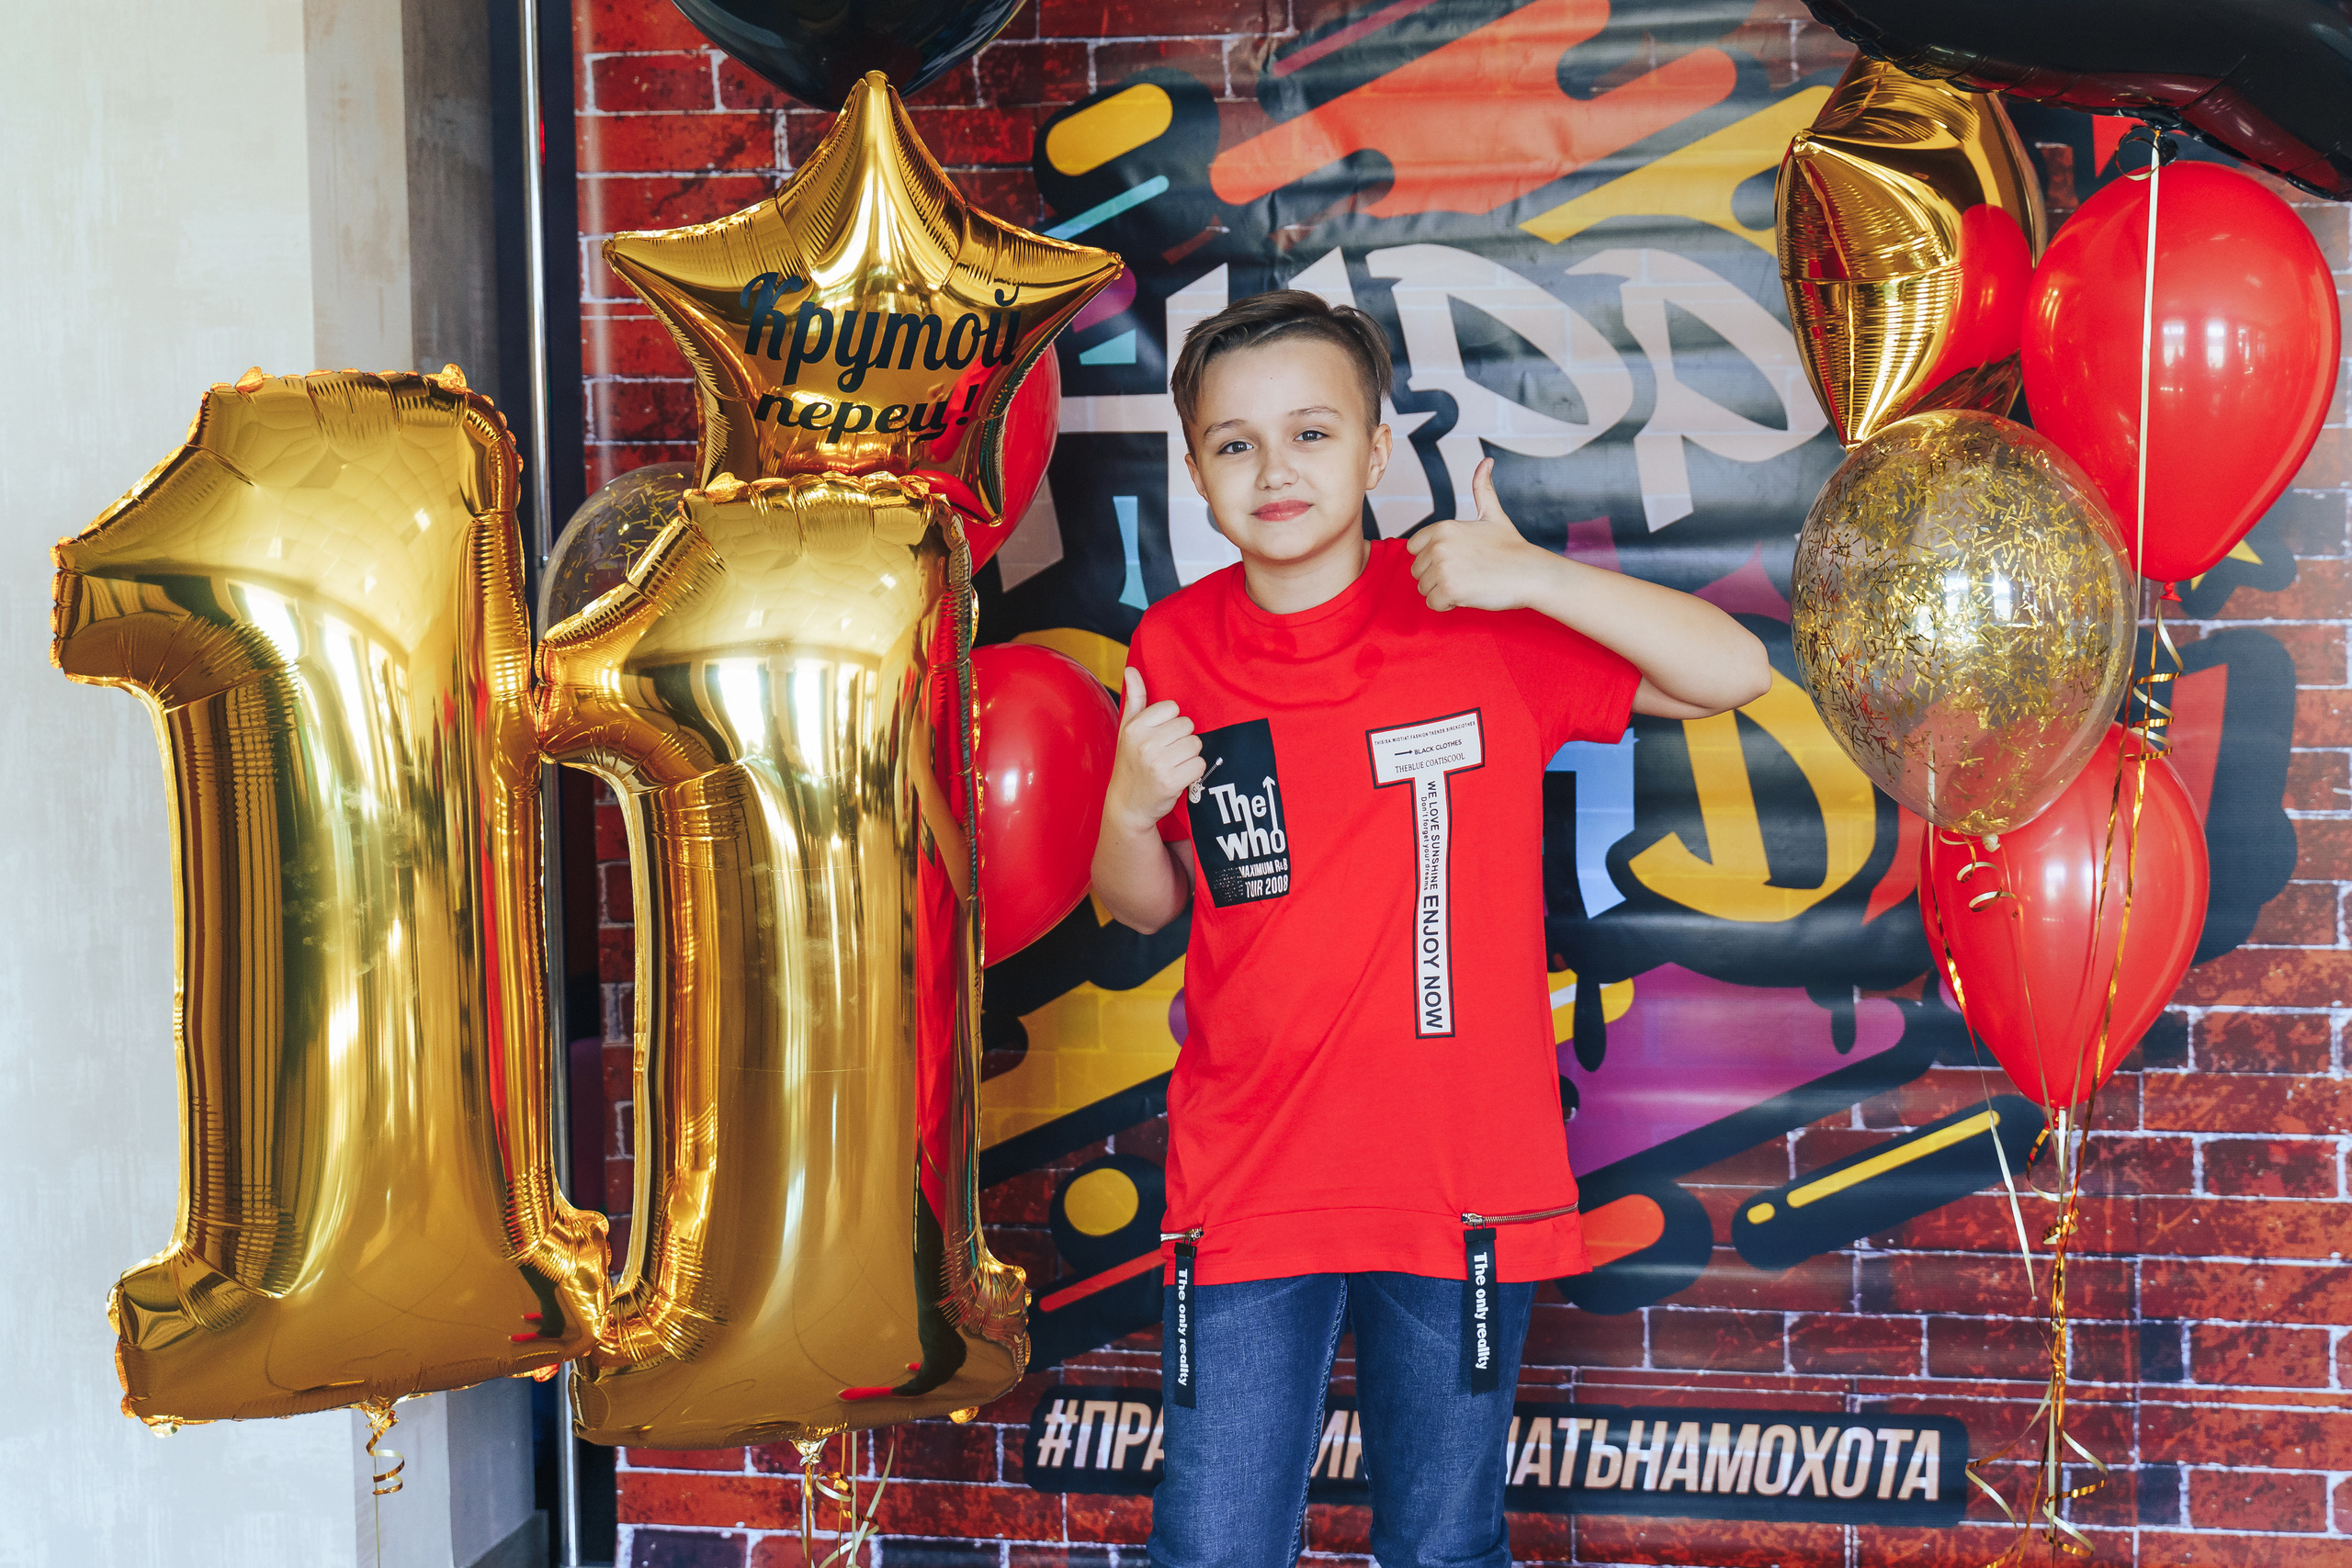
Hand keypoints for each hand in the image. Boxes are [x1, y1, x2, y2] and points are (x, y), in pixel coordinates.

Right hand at [1104, 669, 1204, 835]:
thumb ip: (1134, 699)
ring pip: (1196, 744)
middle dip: (1182, 739)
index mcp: (1134, 727)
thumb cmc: (1130, 763)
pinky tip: (1179, 777)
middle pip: (1188, 726)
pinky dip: (1194, 772)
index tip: (1160, 737)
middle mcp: (1144, 743)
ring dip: (1189, 756)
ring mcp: (1158, 763)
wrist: (1127, 805)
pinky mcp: (1171, 782)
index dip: (1171, 723)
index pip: (1172, 708)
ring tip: (1173, 765)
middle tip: (1167, 754)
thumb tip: (1131, 669)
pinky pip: (1200, 765)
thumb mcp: (1127, 730)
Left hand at [1406, 458, 1554, 611]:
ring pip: (1424, 589)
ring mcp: (1442, 568)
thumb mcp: (1493, 514)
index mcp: (1442, 528)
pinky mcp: (1449, 589)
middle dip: (1438, 576)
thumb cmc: (1512, 548)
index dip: (1433, 558)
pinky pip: (1433, 603)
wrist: (1531, 573)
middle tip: (1467, 573)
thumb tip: (1486, 461)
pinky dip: (1448, 605)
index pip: (1414, 549)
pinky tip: (1469, 594)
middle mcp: (1438, 545)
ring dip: (1443, 591)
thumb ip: (1482, 489)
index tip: (1458, 558)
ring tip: (1470, 583)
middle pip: (1418, 571)